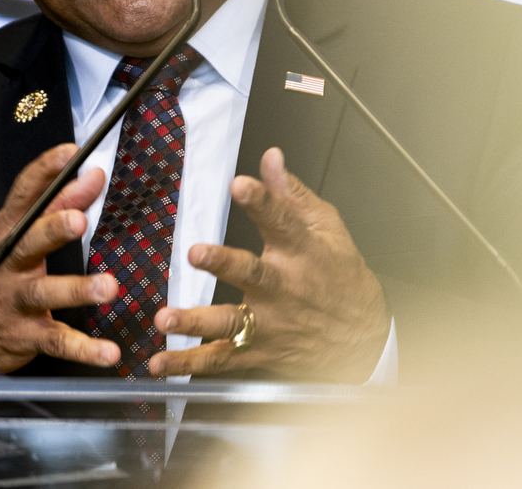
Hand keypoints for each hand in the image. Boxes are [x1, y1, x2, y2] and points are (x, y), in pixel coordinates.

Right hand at [0, 143, 120, 372]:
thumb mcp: (18, 237)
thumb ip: (58, 207)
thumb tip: (92, 176)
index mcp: (8, 233)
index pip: (24, 196)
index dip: (45, 172)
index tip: (70, 152)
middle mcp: (8, 264)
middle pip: (29, 242)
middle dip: (53, 230)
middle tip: (79, 220)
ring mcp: (13, 301)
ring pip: (44, 293)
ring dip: (77, 289)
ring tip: (109, 287)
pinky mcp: (23, 335)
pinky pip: (56, 341)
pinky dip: (84, 349)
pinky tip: (109, 352)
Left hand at [148, 147, 389, 382]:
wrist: (362, 338)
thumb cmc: (343, 277)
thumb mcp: (328, 228)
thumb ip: (292, 195)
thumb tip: (270, 158)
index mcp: (302, 251)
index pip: (283, 221)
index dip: (263, 201)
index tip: (241, 184)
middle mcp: (284, 287)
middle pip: (252, 273)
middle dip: (223, 263)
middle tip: (197, 253)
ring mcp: (270, 323)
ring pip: (230, 323)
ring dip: (196, 321)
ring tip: (166, 318)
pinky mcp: (259, 350)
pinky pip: (220, 359)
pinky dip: (188, 364)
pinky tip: (159, 362)